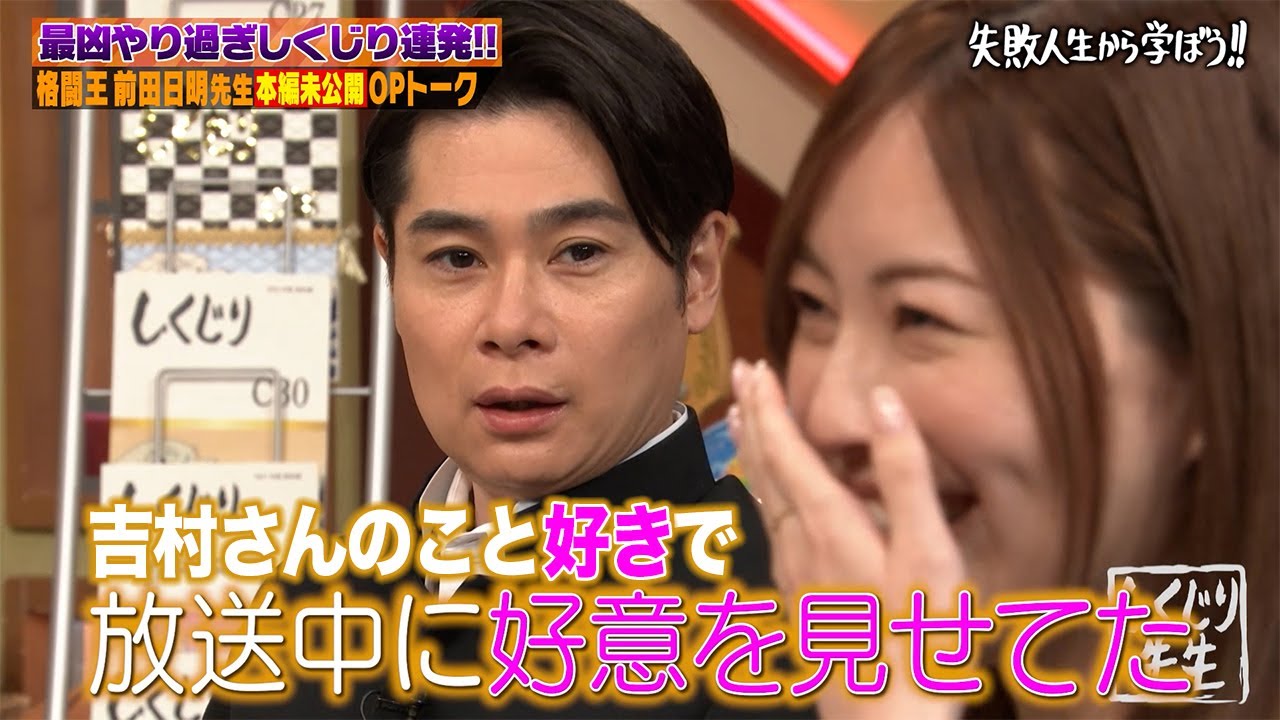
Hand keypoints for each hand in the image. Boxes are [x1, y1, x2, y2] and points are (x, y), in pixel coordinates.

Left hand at [727, 358, 967, 719]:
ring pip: (763, 501)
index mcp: (831, 526)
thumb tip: (884, 401)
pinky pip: (773, 531)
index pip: (789, 450)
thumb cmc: (918, 644)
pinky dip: (765, 496)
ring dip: (754, 454)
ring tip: (742, 420)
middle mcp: (802, 547)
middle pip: (767, 470)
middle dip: (755, 418)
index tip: (756, 368)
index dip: (770, 406)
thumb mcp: (929, 554)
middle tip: (742, 376)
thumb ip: (906, 476)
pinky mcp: (804, 603)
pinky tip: (770, 502)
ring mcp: (798, 578)